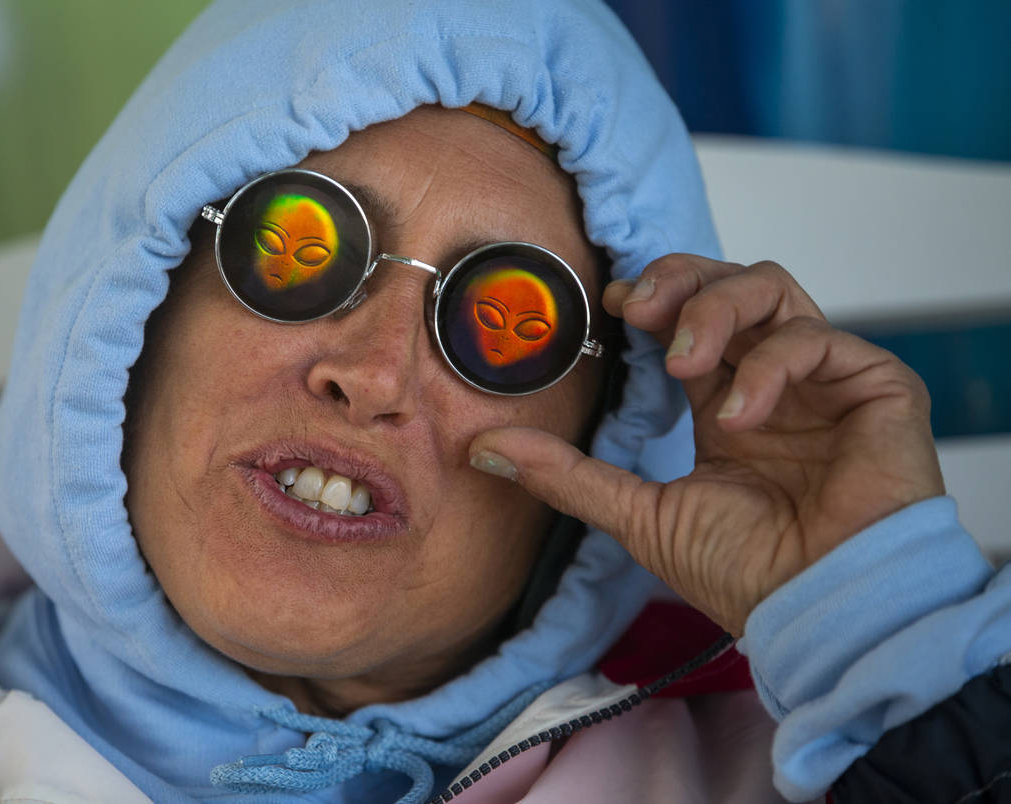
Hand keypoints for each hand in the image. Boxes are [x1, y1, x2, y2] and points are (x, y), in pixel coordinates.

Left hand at [470, 254, 944, 635]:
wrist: (817, 613)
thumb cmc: (745, 574)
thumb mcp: (639, 515)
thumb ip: (566, 474)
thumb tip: (484, 447)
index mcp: (727, 405)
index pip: (691, 322)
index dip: (657, 299)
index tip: (615, 306)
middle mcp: (773, 384)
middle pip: (730, 286)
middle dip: (680, 282)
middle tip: (639, 307)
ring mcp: (824, 381)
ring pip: (772, 290)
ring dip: (716, 310)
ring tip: (682, 361)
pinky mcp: (876, 385)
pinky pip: (818, 337)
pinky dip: (769, 365)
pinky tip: (740, 416)